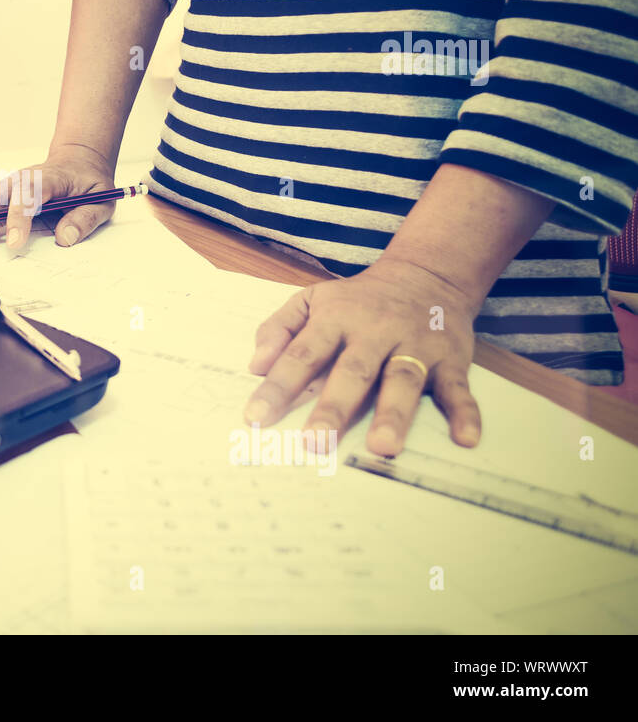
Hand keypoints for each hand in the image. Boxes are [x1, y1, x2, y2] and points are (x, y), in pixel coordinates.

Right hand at [0, 143, 114, 256]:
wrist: (78, 160)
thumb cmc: (88, 182)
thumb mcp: (101, 200)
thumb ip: (84, 219)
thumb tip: (65, 238)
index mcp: (49, 179)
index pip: (28, 196)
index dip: (18, 219)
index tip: (14, 244)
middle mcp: (23, 178)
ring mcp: (9, 183)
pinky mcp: (2, 191)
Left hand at [243, 257, 484, 456]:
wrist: (426, 274)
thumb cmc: (358, 299)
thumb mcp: (313, 299)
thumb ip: (279, 328)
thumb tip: (256, 364)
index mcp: (336, 319)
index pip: (301, 354)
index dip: (277, 386)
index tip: (255, 418)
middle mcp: (375, 332)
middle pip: (353, 371)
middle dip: (334, 407)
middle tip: (315, 443)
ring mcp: (415, 345)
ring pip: (403, 380)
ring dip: (395, 414)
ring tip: (383, 447)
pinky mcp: (451, 358)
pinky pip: (458, 387)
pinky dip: (466, 412)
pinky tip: (465, 439)